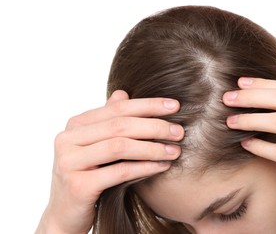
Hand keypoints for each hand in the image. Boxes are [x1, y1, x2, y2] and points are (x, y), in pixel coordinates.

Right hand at [36, 90, 182, 233]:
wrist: (66, 213)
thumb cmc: (87, 175)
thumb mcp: (96, 145)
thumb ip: (108, 120)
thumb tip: (123, 93)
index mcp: (75, 125)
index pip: (117, 108)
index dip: (148, 105)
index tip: (175, 106)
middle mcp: (68, 139)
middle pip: (120, 126)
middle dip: (154, 127)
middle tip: (178, 132)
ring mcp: (69, 162)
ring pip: (120, 147)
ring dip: (152, 148)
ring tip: (175, 151)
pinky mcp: (78, 186)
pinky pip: (119, 172)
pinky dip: (145, 167)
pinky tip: (162, 166)